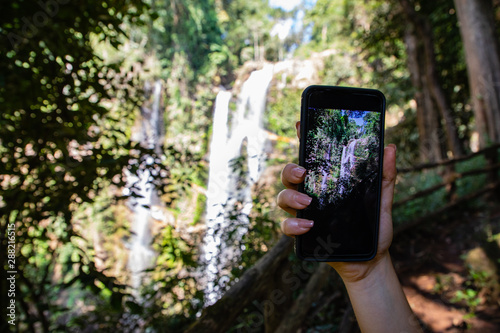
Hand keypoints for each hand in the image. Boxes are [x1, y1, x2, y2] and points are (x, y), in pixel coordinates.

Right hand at [277, 121, 397, 282]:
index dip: (303, 138)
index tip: (300, 124)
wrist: (371, 260)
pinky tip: (308, 226)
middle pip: (289, 175)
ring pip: (283, 197)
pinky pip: (287, 226)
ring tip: (309, 202)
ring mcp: (304, 212)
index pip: (311, 157)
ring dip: (291, 196)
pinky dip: (294, 224)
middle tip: (303, 172)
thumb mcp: (382, 200)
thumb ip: (384, 176)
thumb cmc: (374, 228)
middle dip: (290, 170)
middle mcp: (312, 194)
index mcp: (327, 182)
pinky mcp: (302, 233)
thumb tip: (390, 147)